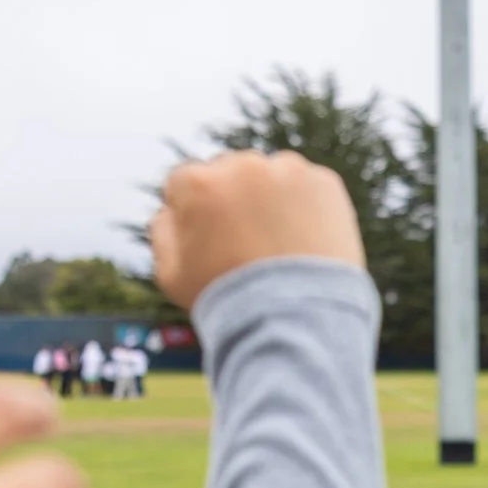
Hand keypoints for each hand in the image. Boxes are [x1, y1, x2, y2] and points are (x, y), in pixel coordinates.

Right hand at [150, 149, 364, 308]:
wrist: (297, 322)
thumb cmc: (229, 304)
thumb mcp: (172, 276)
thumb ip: (163, 231)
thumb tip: (172, 207)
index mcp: (196, 183)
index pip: (186, 183)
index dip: (198, 215)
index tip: (215, 242)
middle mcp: (240, 165)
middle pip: (230, 173)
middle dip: (235, 201)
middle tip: (251, 247)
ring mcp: (286, 170)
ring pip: (271, 178)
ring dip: (272, 201)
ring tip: (282, 249)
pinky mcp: (324, 183)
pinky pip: (309, 188)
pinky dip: (308, 209)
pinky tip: (306, 244)